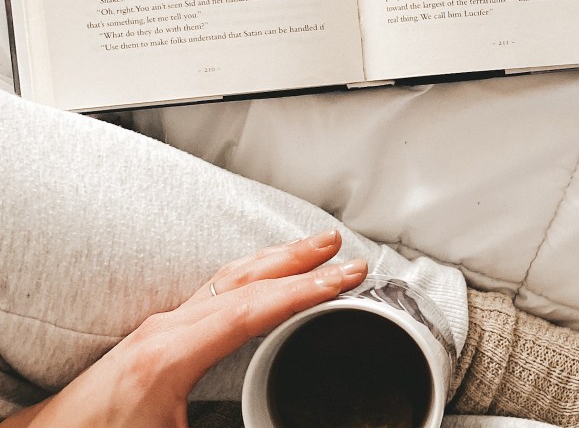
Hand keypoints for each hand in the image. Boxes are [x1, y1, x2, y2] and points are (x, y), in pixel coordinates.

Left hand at [8, 230, 365, 427]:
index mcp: (171, 355)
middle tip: (340, 247)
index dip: (302, 292)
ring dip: (275, 259)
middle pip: (244, 279)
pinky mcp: (158, 333)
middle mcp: (166, 328)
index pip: (251, 310)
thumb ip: (235, 425)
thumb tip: (276, 421)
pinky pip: (215, 290)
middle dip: (297, 260)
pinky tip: (263, 274)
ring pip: (228, 278)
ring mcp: (161, 325)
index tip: (341, 277)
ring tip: (312, 247)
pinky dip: (251, 274)